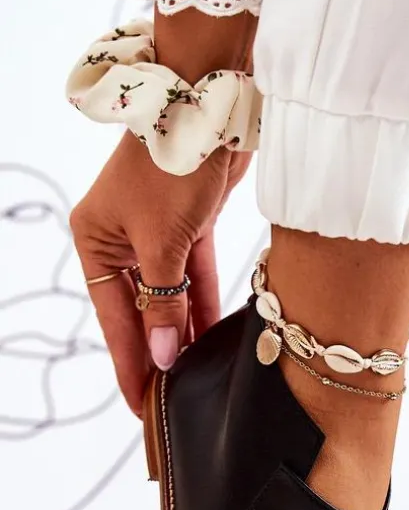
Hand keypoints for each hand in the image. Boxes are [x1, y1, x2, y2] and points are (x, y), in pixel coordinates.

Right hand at [70, 130, 251, 414]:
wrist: (209, 106)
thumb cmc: (171, 165)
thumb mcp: (163, 243)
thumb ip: (164, 303)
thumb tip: (164, 356)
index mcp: (95, 242)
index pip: (114, 318)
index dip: (130, 362)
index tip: (141, 403)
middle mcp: (121, 239)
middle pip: (141, 310)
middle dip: (158, 352)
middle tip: (171, 400)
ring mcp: (156, 233)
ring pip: (171, 295)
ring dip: (185, 332)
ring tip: (195, 378)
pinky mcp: (190, 226)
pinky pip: (195, 276)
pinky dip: (204, 303)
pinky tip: (212, 338)